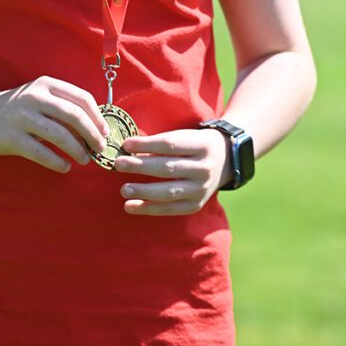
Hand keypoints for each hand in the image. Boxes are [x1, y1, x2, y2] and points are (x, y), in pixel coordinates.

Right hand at [0, 76, 108, 172]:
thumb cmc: (18, 109)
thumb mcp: (39, 96)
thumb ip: (63, 105)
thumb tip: (96, 127)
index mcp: (45, 84)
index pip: (82, 98)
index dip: (97, 117)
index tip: (104, 132)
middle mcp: (34, 97)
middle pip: (74, 116)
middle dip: (92, 135)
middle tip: (99, 148)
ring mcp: (22, 117)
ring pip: (60, 135)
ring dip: (77, 150)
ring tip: (85, 160)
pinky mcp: (11, 137)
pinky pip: (41, 152)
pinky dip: (57, 162)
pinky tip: (64, 167)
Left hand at [114, 128, 230, 214]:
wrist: (226, 161)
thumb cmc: (195, 145)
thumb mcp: (186, 136)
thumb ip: (161, 143)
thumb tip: (129, 148)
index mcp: (201, 145)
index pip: (170, 144)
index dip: (147, 144)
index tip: (126, 144)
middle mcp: (204, 168)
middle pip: (168, 168)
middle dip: (141, 167)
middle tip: (119, 165)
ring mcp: (201, 189)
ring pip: (169, 191)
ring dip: (144, 191)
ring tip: (124, 189)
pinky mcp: (195, 205)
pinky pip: (169, 209)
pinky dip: (148, 208)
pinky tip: (130, 206)